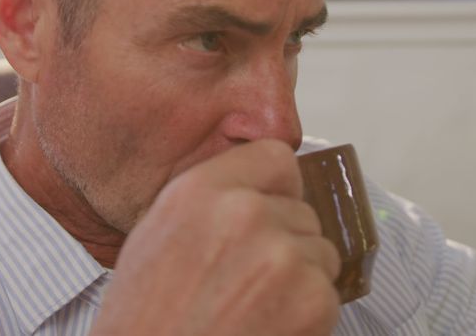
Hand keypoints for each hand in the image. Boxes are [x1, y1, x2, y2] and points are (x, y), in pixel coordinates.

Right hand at [90, 139, 341, 335]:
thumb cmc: (146, 323)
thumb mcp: (156, 238)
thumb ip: (209, 203)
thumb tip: (256, 192)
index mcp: (199, 191)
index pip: (274, 157)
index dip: (275, 190)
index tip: (269, 212)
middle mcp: (243, 212)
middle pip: (302, 210)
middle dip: (285, 244)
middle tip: (248, 283)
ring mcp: (281, 254)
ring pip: (320, 253)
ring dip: (300, 281)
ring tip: (254, 311)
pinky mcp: (312, 298)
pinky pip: (329, 295)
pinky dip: (309, 318)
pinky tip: (267, 331)